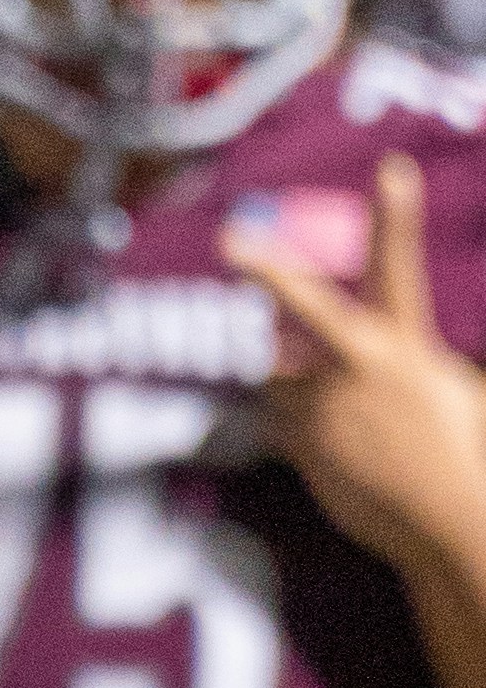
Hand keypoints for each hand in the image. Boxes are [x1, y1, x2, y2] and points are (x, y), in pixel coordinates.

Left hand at [228, 154, 485, 587]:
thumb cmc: (456, 446)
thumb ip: (379, 358)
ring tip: (349, 416)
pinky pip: (280, 422)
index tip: (391, 169)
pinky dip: (299, 428)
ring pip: (282, 375)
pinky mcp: (304, 446)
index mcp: (409, 344)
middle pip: (308, 308)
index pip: (401, 267)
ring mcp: (328, 408)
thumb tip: (317, 351)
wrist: (447, 518)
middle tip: (230, 237)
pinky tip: (341, 449)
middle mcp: (363, 368)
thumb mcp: (434, 384)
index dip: (396, 215)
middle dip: (269, 271)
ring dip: (296, 383)